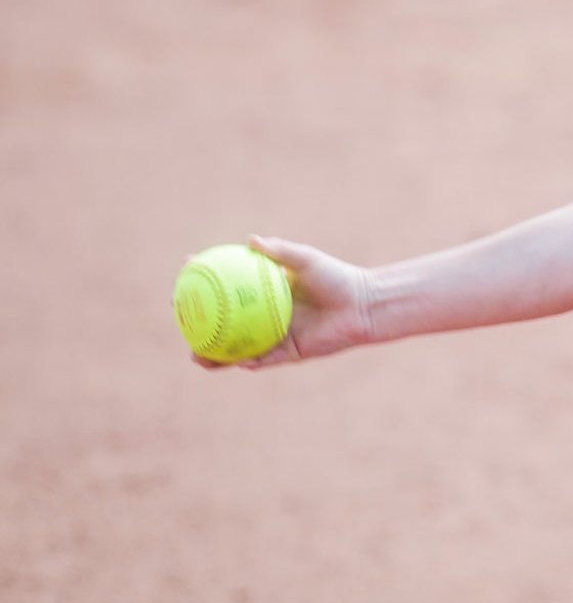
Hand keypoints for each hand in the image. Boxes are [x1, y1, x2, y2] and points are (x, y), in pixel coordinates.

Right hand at [192, 235, 373, 370]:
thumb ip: (279, 251)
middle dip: (198, 324)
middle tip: (179, 320)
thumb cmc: (336, 277)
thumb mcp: (306, 259)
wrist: (363, 305)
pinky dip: (246, 361)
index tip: (183, 274)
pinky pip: (262, 360)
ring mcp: (275, 335)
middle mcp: (266, 314)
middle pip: (223, 322)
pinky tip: (232, 362)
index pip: (227, 286)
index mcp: (265, 291)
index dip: (203, 283)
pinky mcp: (289, 353)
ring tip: (195, 355)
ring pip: (236, 348)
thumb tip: (250, 240)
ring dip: (215, 354)